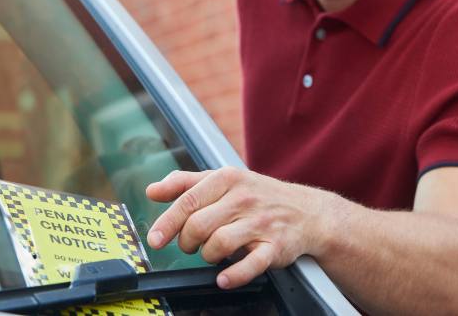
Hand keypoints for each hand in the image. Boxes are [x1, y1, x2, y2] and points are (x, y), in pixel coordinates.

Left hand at [145, 167, 326, 288]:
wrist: (306, 212)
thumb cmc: (257, 196)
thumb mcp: (223, 180)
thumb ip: (185, 183)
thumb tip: (152, 190)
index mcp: (228, 178)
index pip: (188, 200)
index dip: (167, 223)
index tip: (155, 240)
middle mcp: (244, 198)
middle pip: (199, 225)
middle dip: (187, 242)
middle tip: (192, 245)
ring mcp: (260, 223)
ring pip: (218, 244)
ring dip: (207, 256)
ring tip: (211, 253)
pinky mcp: (275, 247)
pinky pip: (250, 265)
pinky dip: (232, 275)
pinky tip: (223, 278)